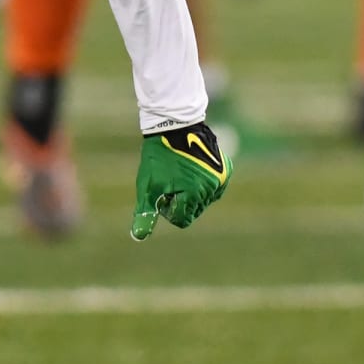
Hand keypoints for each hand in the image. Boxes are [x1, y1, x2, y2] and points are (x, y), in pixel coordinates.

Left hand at [131, 122, 230, 239]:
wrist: (174, 127)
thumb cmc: (158, 158)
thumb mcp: (147, 186)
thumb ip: (146, 212)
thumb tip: (139, 236)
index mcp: (194, 195)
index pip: (181, 219)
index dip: (167, 209)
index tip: (161, 193)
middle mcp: (212, 189)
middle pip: (193, 210)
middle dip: (180, 201)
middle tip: (169, 182)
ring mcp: (221, 179)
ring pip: (203, 199)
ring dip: (191, 192)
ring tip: (178, 174)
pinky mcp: (225, 170)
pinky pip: (213, 186)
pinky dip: (202, 183)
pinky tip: (190, 169)